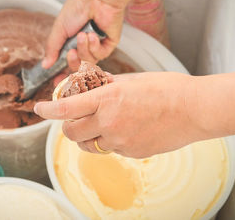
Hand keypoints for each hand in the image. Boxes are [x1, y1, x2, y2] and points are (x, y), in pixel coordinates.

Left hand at [35, 72, 203, 157]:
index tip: (40, 108)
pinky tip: (125, 130)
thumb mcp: (132, 80)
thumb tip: (91, 89)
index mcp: (108, 98)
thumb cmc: (167, 89)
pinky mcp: (131, 152)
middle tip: (73, 119)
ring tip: (98, 125)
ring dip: (86, 136)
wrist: (195, 109)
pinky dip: (110, 141)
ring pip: (89, 145)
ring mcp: (120, 141)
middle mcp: (110, 122)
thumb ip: (107, 86)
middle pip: (71, 132)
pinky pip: (110, 149)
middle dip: (68, 126)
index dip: (48, 109)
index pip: (67, 107)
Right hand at [42, 0, 170, 72]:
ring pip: (89, 62)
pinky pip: (100, 56)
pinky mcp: (109, 45)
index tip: (56, 82)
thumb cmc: (78, 7)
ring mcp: (97, 47)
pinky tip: (93, 34)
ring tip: (83, 34)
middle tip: (71, 53)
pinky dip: (94, 46)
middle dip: (73, 62)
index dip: (61, 75)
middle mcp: (84, 47)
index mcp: (70, 43)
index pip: (65, 65)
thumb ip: (52, 48)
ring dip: (84, 49)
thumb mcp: (59, 29)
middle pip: (78, 68)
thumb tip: (45, 65)